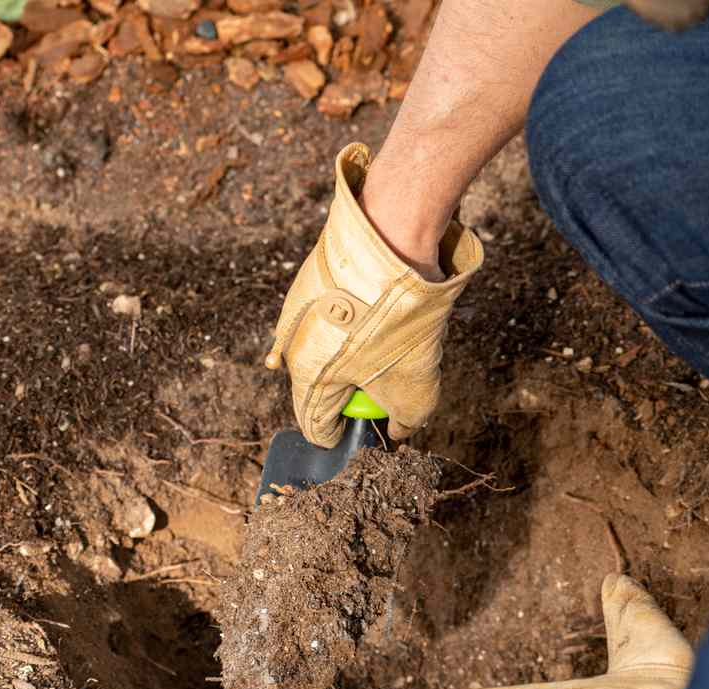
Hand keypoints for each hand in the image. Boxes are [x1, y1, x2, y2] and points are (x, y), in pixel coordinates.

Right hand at [264, 143, 482, 447]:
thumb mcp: (416, 387)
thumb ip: (406, 420)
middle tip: (395, 374)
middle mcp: (292, 345)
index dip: (346, 434)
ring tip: (397, 331)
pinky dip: (360, 316)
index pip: (316, 427)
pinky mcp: (313, 278)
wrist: (392, 234)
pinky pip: (338, 314)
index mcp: (307, 378)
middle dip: (359, 388)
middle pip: (325, 386)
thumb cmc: (398, 319)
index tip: (373, 424)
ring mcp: (299, 308)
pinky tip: (387, 303)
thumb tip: (400, 429)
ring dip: (363, 350)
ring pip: (333, 347)